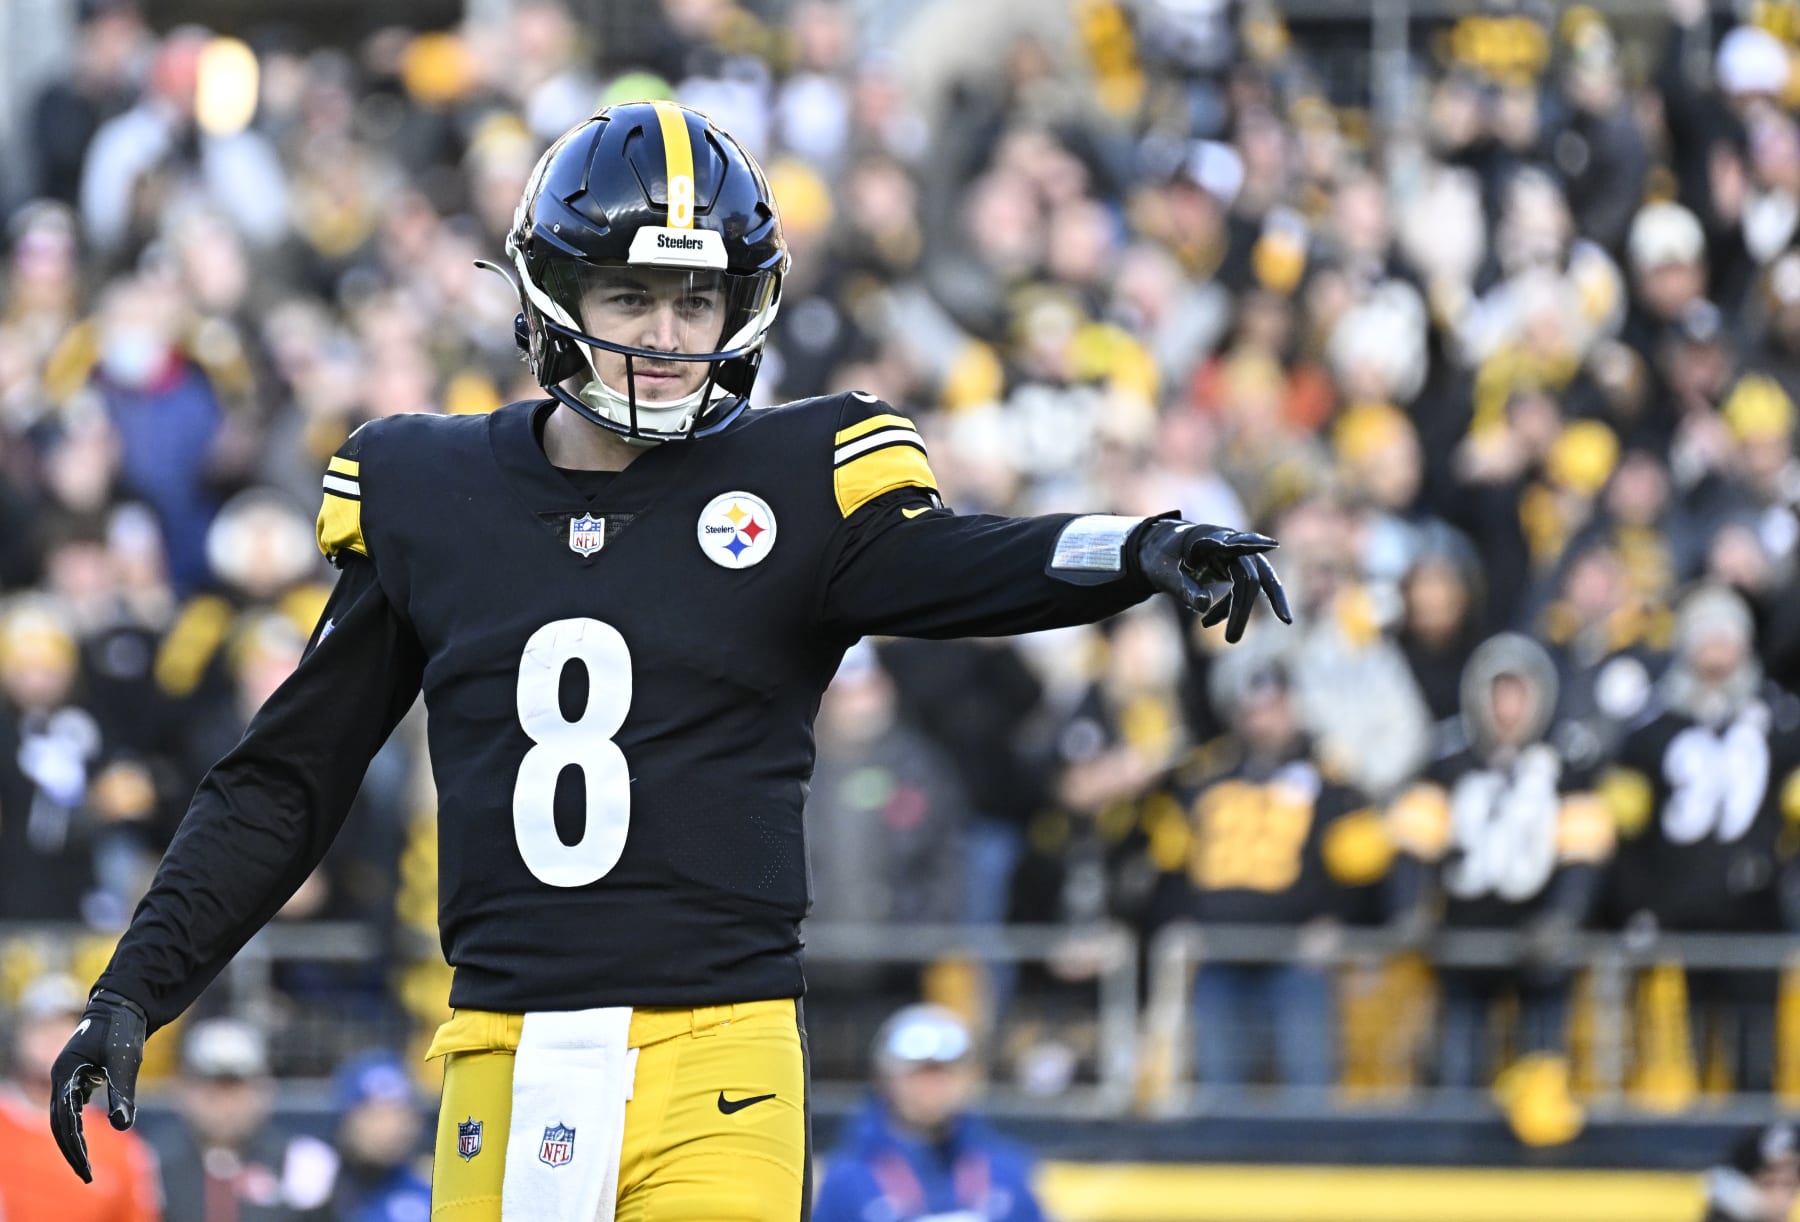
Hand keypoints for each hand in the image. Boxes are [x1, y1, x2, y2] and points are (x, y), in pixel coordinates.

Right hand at [49, 989, 146, 1182]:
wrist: (123, 1005)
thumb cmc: (123, 1030)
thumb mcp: (125, 1061)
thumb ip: (122, 1092)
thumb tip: (122, 1126)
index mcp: (65, 1074)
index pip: (64, 1122)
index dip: (74, 1147)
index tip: (86, 1169)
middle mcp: (61, 1077)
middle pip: (58, 1124)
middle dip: (71, 1150)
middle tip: (86, 1175)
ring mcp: (67, 1076)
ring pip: (63, 1116)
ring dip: (73, 1139)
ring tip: (86, 1163)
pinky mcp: (78, 1075)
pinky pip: (72, 1106)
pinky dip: (77, 1125)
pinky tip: (87, 1137)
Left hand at [1133, 519, 1291, 642]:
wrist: (1161, 546)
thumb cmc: (1161, 557)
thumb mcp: (1164, 573)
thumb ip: (1183, 587)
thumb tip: (1204, 606)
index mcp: (1209, 538)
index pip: (1234, 544)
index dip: (1252, 546)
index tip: (1272, 545)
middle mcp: (1229, 543)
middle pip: (1247, 576)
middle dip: (1241, 609)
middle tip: (1230, 640)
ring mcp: (1236, 555)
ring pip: (1255, 582)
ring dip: (1244, 611)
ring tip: (1231, 639)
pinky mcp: (1236, 567)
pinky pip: (1245, 589)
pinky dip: (1235, 608)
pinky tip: (1209, 622)